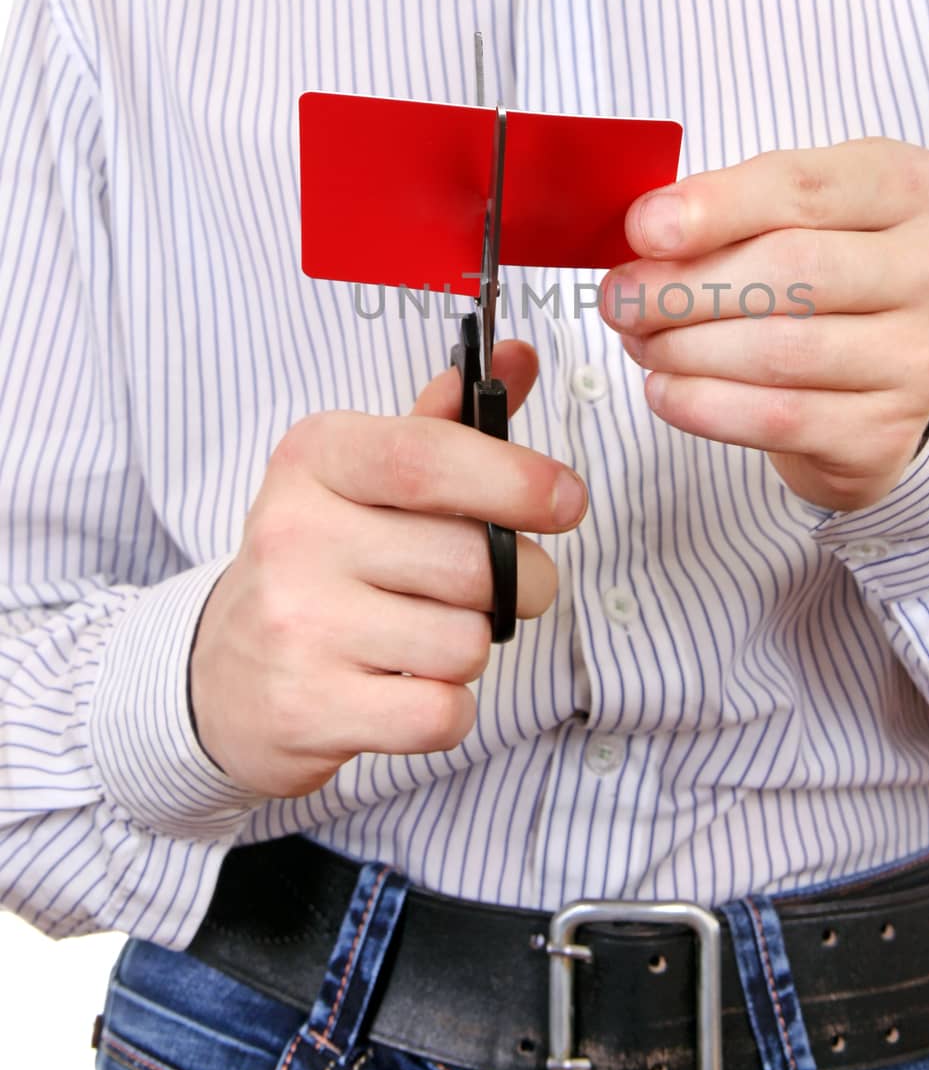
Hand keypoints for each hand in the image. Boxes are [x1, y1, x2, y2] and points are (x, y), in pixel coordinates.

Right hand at [188, 341, 586, 798]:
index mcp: (315, 459)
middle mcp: (295, 533)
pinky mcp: (307, 707)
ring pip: (465, 642)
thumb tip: (520, 356)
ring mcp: (296, 624)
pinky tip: (404, 688)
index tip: (567, 500)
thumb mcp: (364, 476)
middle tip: (504, 587)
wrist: (220, 676)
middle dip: (521, 581)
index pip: (429, 458)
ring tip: (426, 637)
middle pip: (471, 562)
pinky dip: (447, 709)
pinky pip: (441, 713)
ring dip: (472, 647)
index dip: (515, 479)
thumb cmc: (321, 561)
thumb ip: (445, 421)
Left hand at [598, 138, 928, 511]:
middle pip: (792, 270)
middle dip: (684, 286)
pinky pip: (778, 418)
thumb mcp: (800, 213)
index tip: (642, 229)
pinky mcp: (888, 432)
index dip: (713, 207)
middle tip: (620, 299)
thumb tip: (645, 231)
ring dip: (685, 348)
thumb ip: (734, 209)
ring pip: (780, 350)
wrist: (886, 373)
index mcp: (914, 188)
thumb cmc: (828, 271)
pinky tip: (665, 390)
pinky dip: (704, 405)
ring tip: (640, 341)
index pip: (802, 188)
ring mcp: (924, 357)